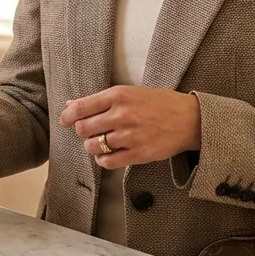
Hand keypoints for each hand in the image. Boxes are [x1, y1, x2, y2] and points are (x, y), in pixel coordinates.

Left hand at [59, 86, 200, 169]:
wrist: (190, 119)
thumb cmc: (160, 103)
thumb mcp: (131, 93)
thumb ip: (101, 100)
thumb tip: (72, 104)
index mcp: (119, 95)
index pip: (81, 107)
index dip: (68, 115)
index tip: (64, 120)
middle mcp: (122, 114)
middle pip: (84, 128)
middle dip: (83, 131)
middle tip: (90, 131)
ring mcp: (130, 135)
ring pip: (93, 146)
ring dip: (92, 147)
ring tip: (100, 143)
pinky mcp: (138, 153)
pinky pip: (108, 162)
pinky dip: (103, 160)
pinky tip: (108, 154)